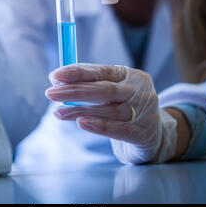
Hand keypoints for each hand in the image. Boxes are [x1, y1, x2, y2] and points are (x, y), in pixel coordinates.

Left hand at [45, 63, 176, 163]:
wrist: (155, 136)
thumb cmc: (125, 108)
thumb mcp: (113, 91)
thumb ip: (90, 84)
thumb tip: (58, 80)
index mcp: (131, 75)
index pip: (101, 71)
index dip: (77, 72)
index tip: (55, 76)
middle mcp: (140, 91)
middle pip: (103, 89)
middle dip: (73, 91)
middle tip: (50, 93)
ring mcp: (145, 112)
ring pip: (108, 110)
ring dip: (78, 111)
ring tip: (57, 112)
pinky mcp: (143, 134)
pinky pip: (117, 129)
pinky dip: (98, 125)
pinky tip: (80, 122)